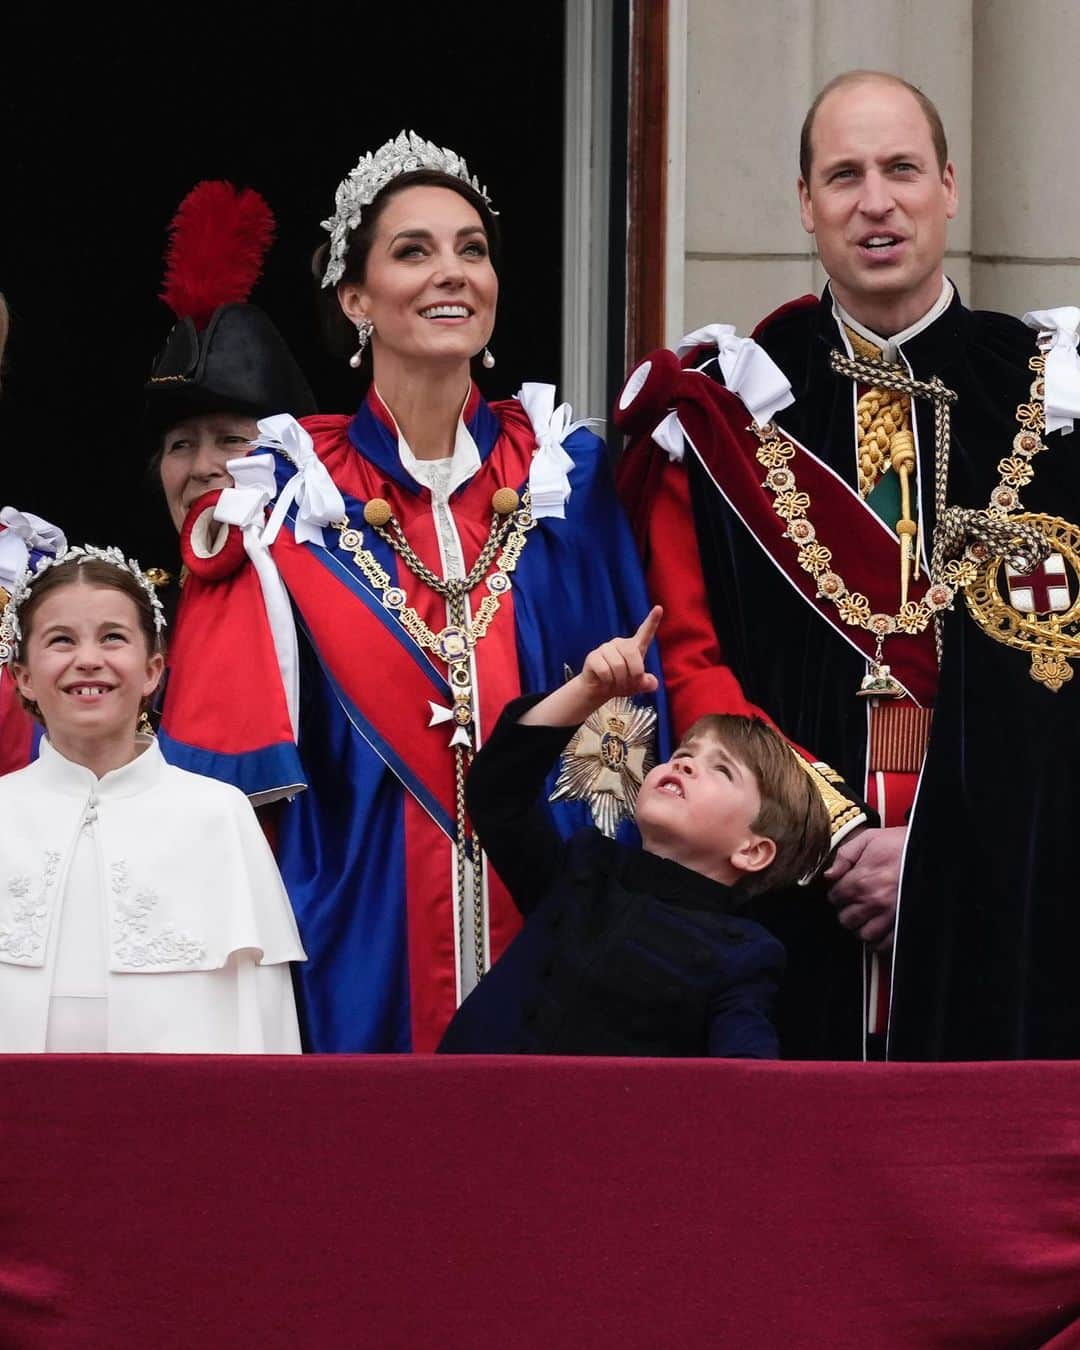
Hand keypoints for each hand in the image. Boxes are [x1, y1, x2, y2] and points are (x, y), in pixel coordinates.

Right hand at [518, 606, 661, 727]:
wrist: (599, 690)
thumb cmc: (621, 683)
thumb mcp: (638, 686)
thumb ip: (648, 684)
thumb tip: (651, 682)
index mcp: (634, 647)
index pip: (645, 632)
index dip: (652, 621)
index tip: (659, 608)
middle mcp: (620, 644)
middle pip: (632, 655)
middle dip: (633, 674)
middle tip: (628, 683)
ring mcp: (605, 648)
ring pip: (618, 665)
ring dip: (619, 680)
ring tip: (615, 682)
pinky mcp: (593, 656)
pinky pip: (605, 671)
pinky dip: (607, 681)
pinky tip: (604, 680)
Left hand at [823, 825, 905, 952]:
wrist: (930, 849)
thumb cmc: (900, 844)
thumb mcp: (868, 839)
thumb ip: (844, 856)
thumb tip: (829, 875)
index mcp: (861, 880)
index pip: (835, 898)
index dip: (837, 894)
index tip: (843, 892)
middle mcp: (874, 901)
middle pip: (846, 919)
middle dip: (847, 912)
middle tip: (854, 905)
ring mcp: (890, 915)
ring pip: (864, 935)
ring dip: (862, 927)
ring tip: (866, 918)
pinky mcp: (904, 923)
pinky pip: (885, 944)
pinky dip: (879, 942)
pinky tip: (878, 931)